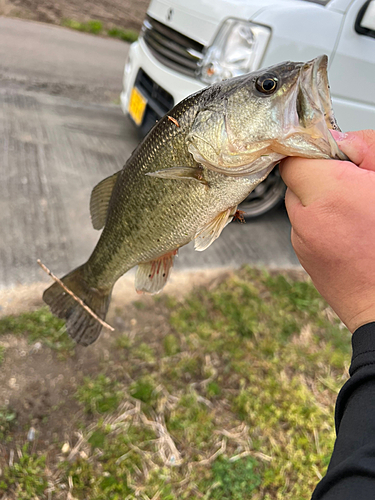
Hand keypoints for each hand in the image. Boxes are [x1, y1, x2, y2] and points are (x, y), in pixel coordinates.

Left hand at [279, 130, 374, 332]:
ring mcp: (303, 245)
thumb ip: (367, 150)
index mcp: (330, 196)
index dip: (317, 150)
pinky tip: (355, 234)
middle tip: (360, 186)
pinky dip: (326, 223)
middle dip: (326, 176)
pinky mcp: (306, 260)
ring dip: (326, 200)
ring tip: (361, 215)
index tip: (340, 154)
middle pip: (299, 181)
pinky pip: (309, 228)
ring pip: (304, 205)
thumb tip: (340, 141)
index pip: (296, 156)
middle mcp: (306, 221)